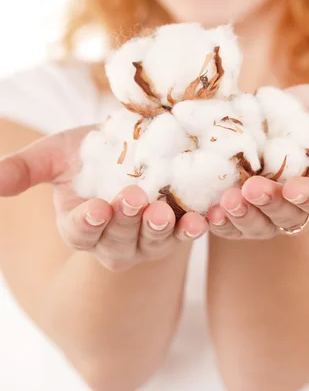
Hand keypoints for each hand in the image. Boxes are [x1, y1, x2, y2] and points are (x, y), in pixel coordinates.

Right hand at [0, 125, 206, 270]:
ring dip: (160, 229)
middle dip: (125, 222)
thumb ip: (23, 170)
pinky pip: (187, 233)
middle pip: (118, 241)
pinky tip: (203, 218)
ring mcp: (148, 238)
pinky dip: (195, 228)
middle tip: (132, 198)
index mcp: (81, 227)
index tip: (94, 209)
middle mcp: (114, 240)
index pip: (80, 232)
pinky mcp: (178, 227)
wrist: (133, 147)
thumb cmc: (88, 153)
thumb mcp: (54, 156)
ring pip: (153, 243)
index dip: (87, 224)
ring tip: (165, 212)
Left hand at [207, 85, 308, 239]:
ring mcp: (265, 207)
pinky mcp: (236, 203)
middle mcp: (296, 204)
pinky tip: (204, 213)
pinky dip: (216, 220)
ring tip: (225, 203)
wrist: (273, 111)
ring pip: (255, 224)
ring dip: (241, 217)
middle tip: (251, 190)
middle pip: (286, 216)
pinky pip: (227, 220)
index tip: (294, 189)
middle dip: (269, 206)